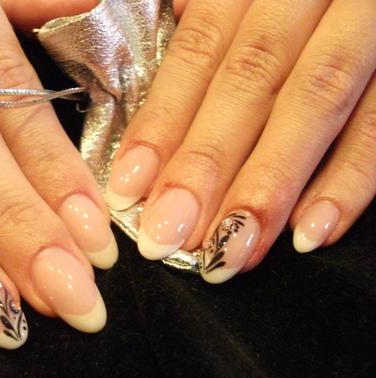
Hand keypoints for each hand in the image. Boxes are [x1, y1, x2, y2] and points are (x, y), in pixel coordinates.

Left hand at [98, 0, 374, 282]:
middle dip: (206, 167)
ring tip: (229, 251)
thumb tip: (159, 97)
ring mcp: (368, 23)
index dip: (162, 123)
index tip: (129, 189)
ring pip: (315, 104)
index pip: (199, 51)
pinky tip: (310, 231)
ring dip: (268, 186)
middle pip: (249, 83)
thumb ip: (205, 18)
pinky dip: (352, 177)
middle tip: (167, 236)